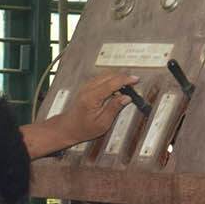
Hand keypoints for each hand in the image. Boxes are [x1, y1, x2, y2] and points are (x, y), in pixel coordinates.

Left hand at [21, 71, 136, 156]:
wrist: (69, 127)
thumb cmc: (83, 128)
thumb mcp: (103, 122)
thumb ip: (115, 107)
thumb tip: (126, 97)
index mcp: (92, 97)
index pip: (112, 83)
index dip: (126, 80)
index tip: (135, 79)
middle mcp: (88, 89)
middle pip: (110, 75)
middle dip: (123, 79)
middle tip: (133, 87)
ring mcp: (86, 86)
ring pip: (106, 75)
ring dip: (117, 80)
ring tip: (125, 91)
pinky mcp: (87, 87)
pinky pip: (102, 79)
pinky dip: (111, 82)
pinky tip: (115, 91)